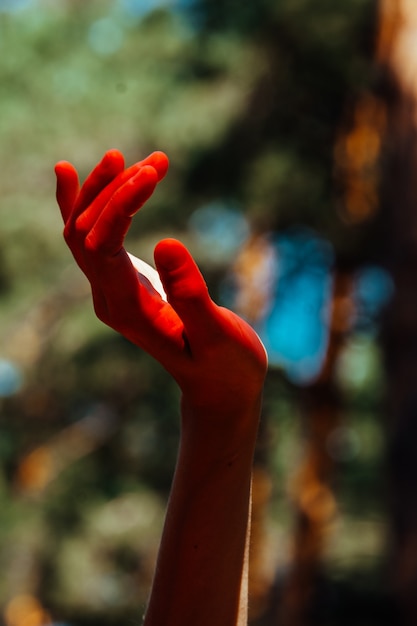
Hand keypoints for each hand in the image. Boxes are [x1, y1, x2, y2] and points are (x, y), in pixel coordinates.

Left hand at [55, 150, 266, 415]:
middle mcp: (109, 299)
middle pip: (85, 232)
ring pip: (85, 232)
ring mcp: (111, 291)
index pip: (103, 246)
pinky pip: (92, 238)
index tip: (153, 174)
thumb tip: (166, 243)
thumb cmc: (225, 367)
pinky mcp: (123, 283)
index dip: (120, 205)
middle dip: (113, 190)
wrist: (219, 388)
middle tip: (156, 161)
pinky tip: (78, 174)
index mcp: (128, 310)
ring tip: (132, 157)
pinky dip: (85, 205)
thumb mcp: (217, 336)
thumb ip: (192, 296)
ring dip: (104, 192)